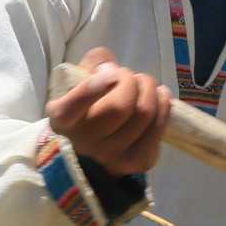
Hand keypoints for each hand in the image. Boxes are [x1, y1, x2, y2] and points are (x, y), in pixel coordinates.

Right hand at [46, 47, 170, 177]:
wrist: (101, 142)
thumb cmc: (91, 102)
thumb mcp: (83, 78)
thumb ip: (94, 63)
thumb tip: (110, 68)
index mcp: (61, 120)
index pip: (68, 111)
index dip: (90, 90)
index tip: (108, 72)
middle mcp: (82, 142)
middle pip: (119, 107)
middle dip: (131, 81)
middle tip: (130, 76)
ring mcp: (110, 156)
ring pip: (143, 114)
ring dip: (150, 89)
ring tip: (145, 84)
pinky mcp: (136, 162)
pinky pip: (158, 127)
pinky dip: (164, 104)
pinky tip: (160, 96)